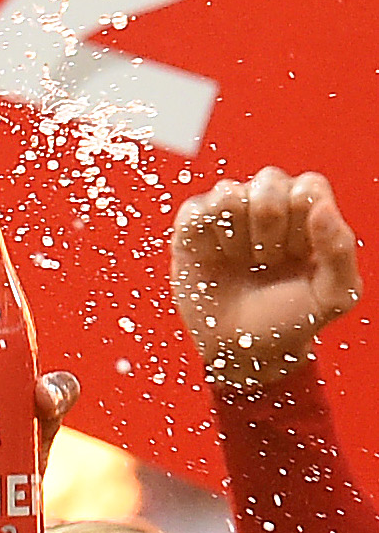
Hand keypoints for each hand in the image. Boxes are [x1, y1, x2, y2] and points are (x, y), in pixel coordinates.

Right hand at [172, 167, 359, 386]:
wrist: (242, 350)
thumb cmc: (291, 320)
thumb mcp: (334, 295)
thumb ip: (340, 251)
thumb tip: (321, 207)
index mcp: (308, 214)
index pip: (307, 185)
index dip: (301, 219)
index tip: (297, 255)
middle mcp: (269, 206)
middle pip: (268, 182)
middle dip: (268, 228)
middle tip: (267, 261)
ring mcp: (229, 215)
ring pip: (227, 192)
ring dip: (233, 235)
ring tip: (240, 261)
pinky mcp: (192, 229)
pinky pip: (194, 211)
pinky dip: (203, 239)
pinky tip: (213, 259)